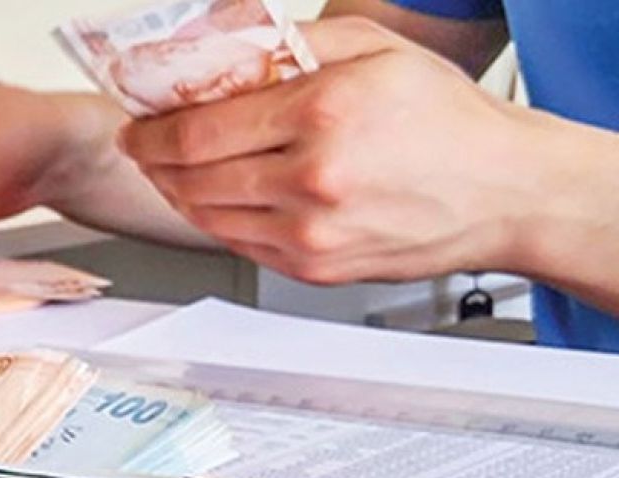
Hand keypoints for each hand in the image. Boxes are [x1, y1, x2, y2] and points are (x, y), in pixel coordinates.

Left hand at [118, 17, 555, 284]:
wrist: (504, 193)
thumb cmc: (448, 122)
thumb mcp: (375, 50)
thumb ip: (291, 45)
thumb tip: (222, 48)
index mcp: (323, 116)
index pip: (198, 132)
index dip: (150, 132)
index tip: (136, 126)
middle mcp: (312, 181)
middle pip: (190, 178)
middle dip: (152, 162)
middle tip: (143, 147)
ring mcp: (311, 235)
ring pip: (207, 217)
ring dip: (176, 193)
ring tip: (172, 171)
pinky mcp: (315, 268)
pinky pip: (238, 244)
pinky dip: (215, 220)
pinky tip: (217, 198)